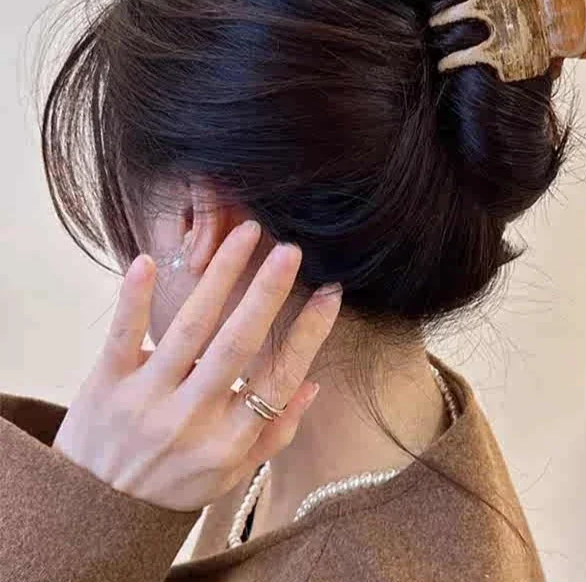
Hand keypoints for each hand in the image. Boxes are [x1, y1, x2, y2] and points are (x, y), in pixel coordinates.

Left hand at [53, 221, 340, 511]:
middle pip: (236, 345)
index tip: (331, 291)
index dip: (309, 334)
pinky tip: (150, 260)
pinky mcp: (105, 384)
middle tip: (290, 250)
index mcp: (228, 441)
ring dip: (220, 276)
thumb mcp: (232, 474)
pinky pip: (123, 336)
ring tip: (244, 234)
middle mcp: (190, 418)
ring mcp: (145, 399)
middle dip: (266, 293)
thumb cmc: (174, 486)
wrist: (94, 512)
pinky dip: (135, 298)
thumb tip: (313, 384)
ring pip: (189, 328)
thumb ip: (274, 433)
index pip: (279, 379)